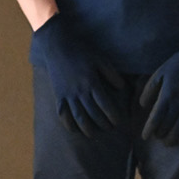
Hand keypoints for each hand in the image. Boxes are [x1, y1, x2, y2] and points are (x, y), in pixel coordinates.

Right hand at [30, 13, 125, 134]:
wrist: (57, 45)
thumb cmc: (81, 51)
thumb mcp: (100, 59)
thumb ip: (111, 74)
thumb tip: (121, 88)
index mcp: (92, 82)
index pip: (105, 105)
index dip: (113, 116)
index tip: (118, 122)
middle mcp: (79, 91)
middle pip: (93, 113)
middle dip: (103, 123)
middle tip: (110, 128)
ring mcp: (67, 94)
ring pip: (78, 117)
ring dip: (87, 128)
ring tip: (93, 134)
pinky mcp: (58, 94)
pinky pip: (62, 113)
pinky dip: (68, 123)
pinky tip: (74, 130)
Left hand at [139, 32, 178, 144]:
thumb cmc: (177, 65)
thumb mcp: (158, 74)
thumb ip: (148, 90)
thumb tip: (142, 106)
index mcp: (167, 96)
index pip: (155, 120)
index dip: (148, 130)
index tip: (144, 136)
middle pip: (167, 128)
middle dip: (159, 135)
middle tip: (155, 135)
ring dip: (171, 139)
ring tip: (166, 141)